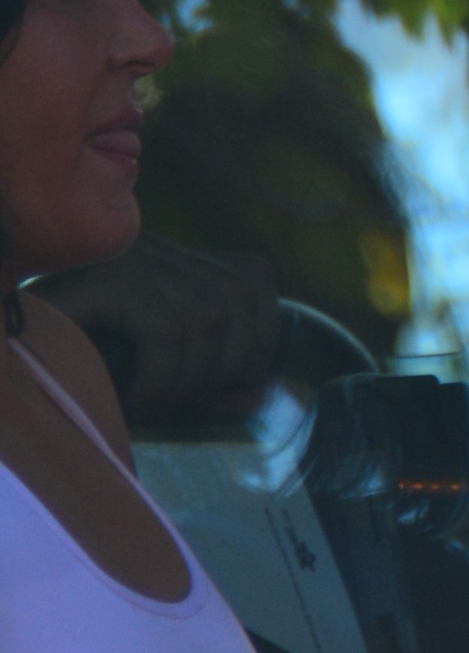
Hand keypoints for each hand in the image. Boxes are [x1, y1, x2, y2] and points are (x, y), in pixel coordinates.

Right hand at [38, 240, 282, 432]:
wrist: (9, 356)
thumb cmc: (72, 373)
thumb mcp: (146, 370)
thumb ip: (199, 375)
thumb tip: (255, 393)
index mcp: (169, 259)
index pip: (253, 277)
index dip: (259, 337)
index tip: (238, 387)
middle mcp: (154, 248)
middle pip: (241, 297)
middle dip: (229, 363)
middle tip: (183, 404)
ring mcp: (130, 256)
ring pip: (210, 317)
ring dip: (188, 378)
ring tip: (152, 404)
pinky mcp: (108, 278)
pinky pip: (166, 329)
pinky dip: (160, 377)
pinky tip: (133, 399)